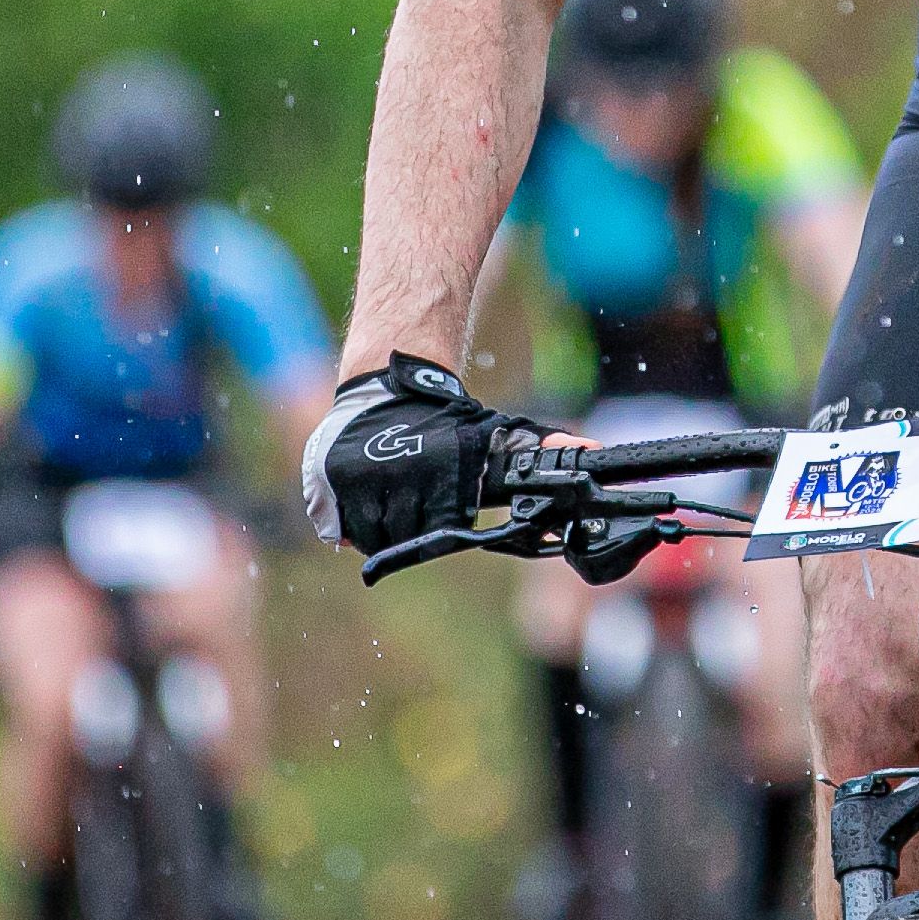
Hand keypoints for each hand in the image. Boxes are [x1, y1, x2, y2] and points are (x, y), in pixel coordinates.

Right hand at [299, 356, 522, 552]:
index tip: (439, 507)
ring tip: (389, 500)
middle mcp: (399, 480)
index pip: (440, 530)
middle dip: (409, 526)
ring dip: (379, 527)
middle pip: (404, 537)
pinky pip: (338, 527)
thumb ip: (536, 447)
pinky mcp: (327, 479)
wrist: (386, 382)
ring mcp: (359, 481)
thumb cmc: (443, 418)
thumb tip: (590, 453)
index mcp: (440, 477)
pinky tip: (363, 498)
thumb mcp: (491, 431)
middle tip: (412, 503)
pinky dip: (348, 521)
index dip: (441, 524)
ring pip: (370, 536)